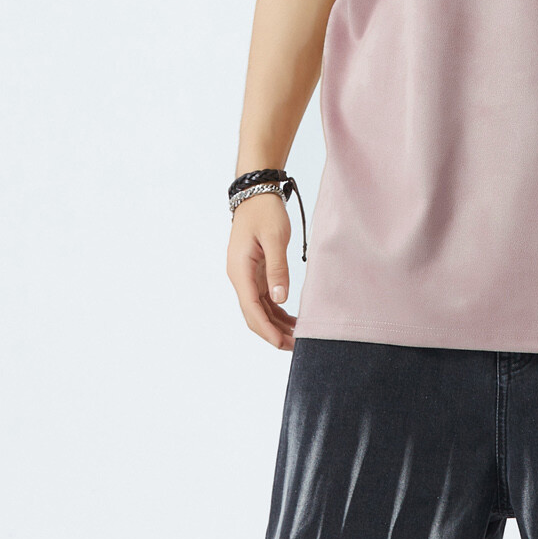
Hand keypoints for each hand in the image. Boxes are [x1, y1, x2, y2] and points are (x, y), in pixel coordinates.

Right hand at [228, 193, 297, 350]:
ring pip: (259, 308)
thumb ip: (277, 269)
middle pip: (253, 314)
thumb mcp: (275, 238)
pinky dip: (276, 310)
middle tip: (295, 346)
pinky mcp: (254, 271)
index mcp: (240, 271)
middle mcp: (239, 276)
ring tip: (297, 335)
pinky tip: (291, 318)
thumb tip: (280, 298)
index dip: (266, 329)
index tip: (281, 344)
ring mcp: (246, 275)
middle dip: (272, 332)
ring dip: (275, 323)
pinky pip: (263, 297)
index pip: (251, 309)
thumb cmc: (265, 212)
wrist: (256, 193)